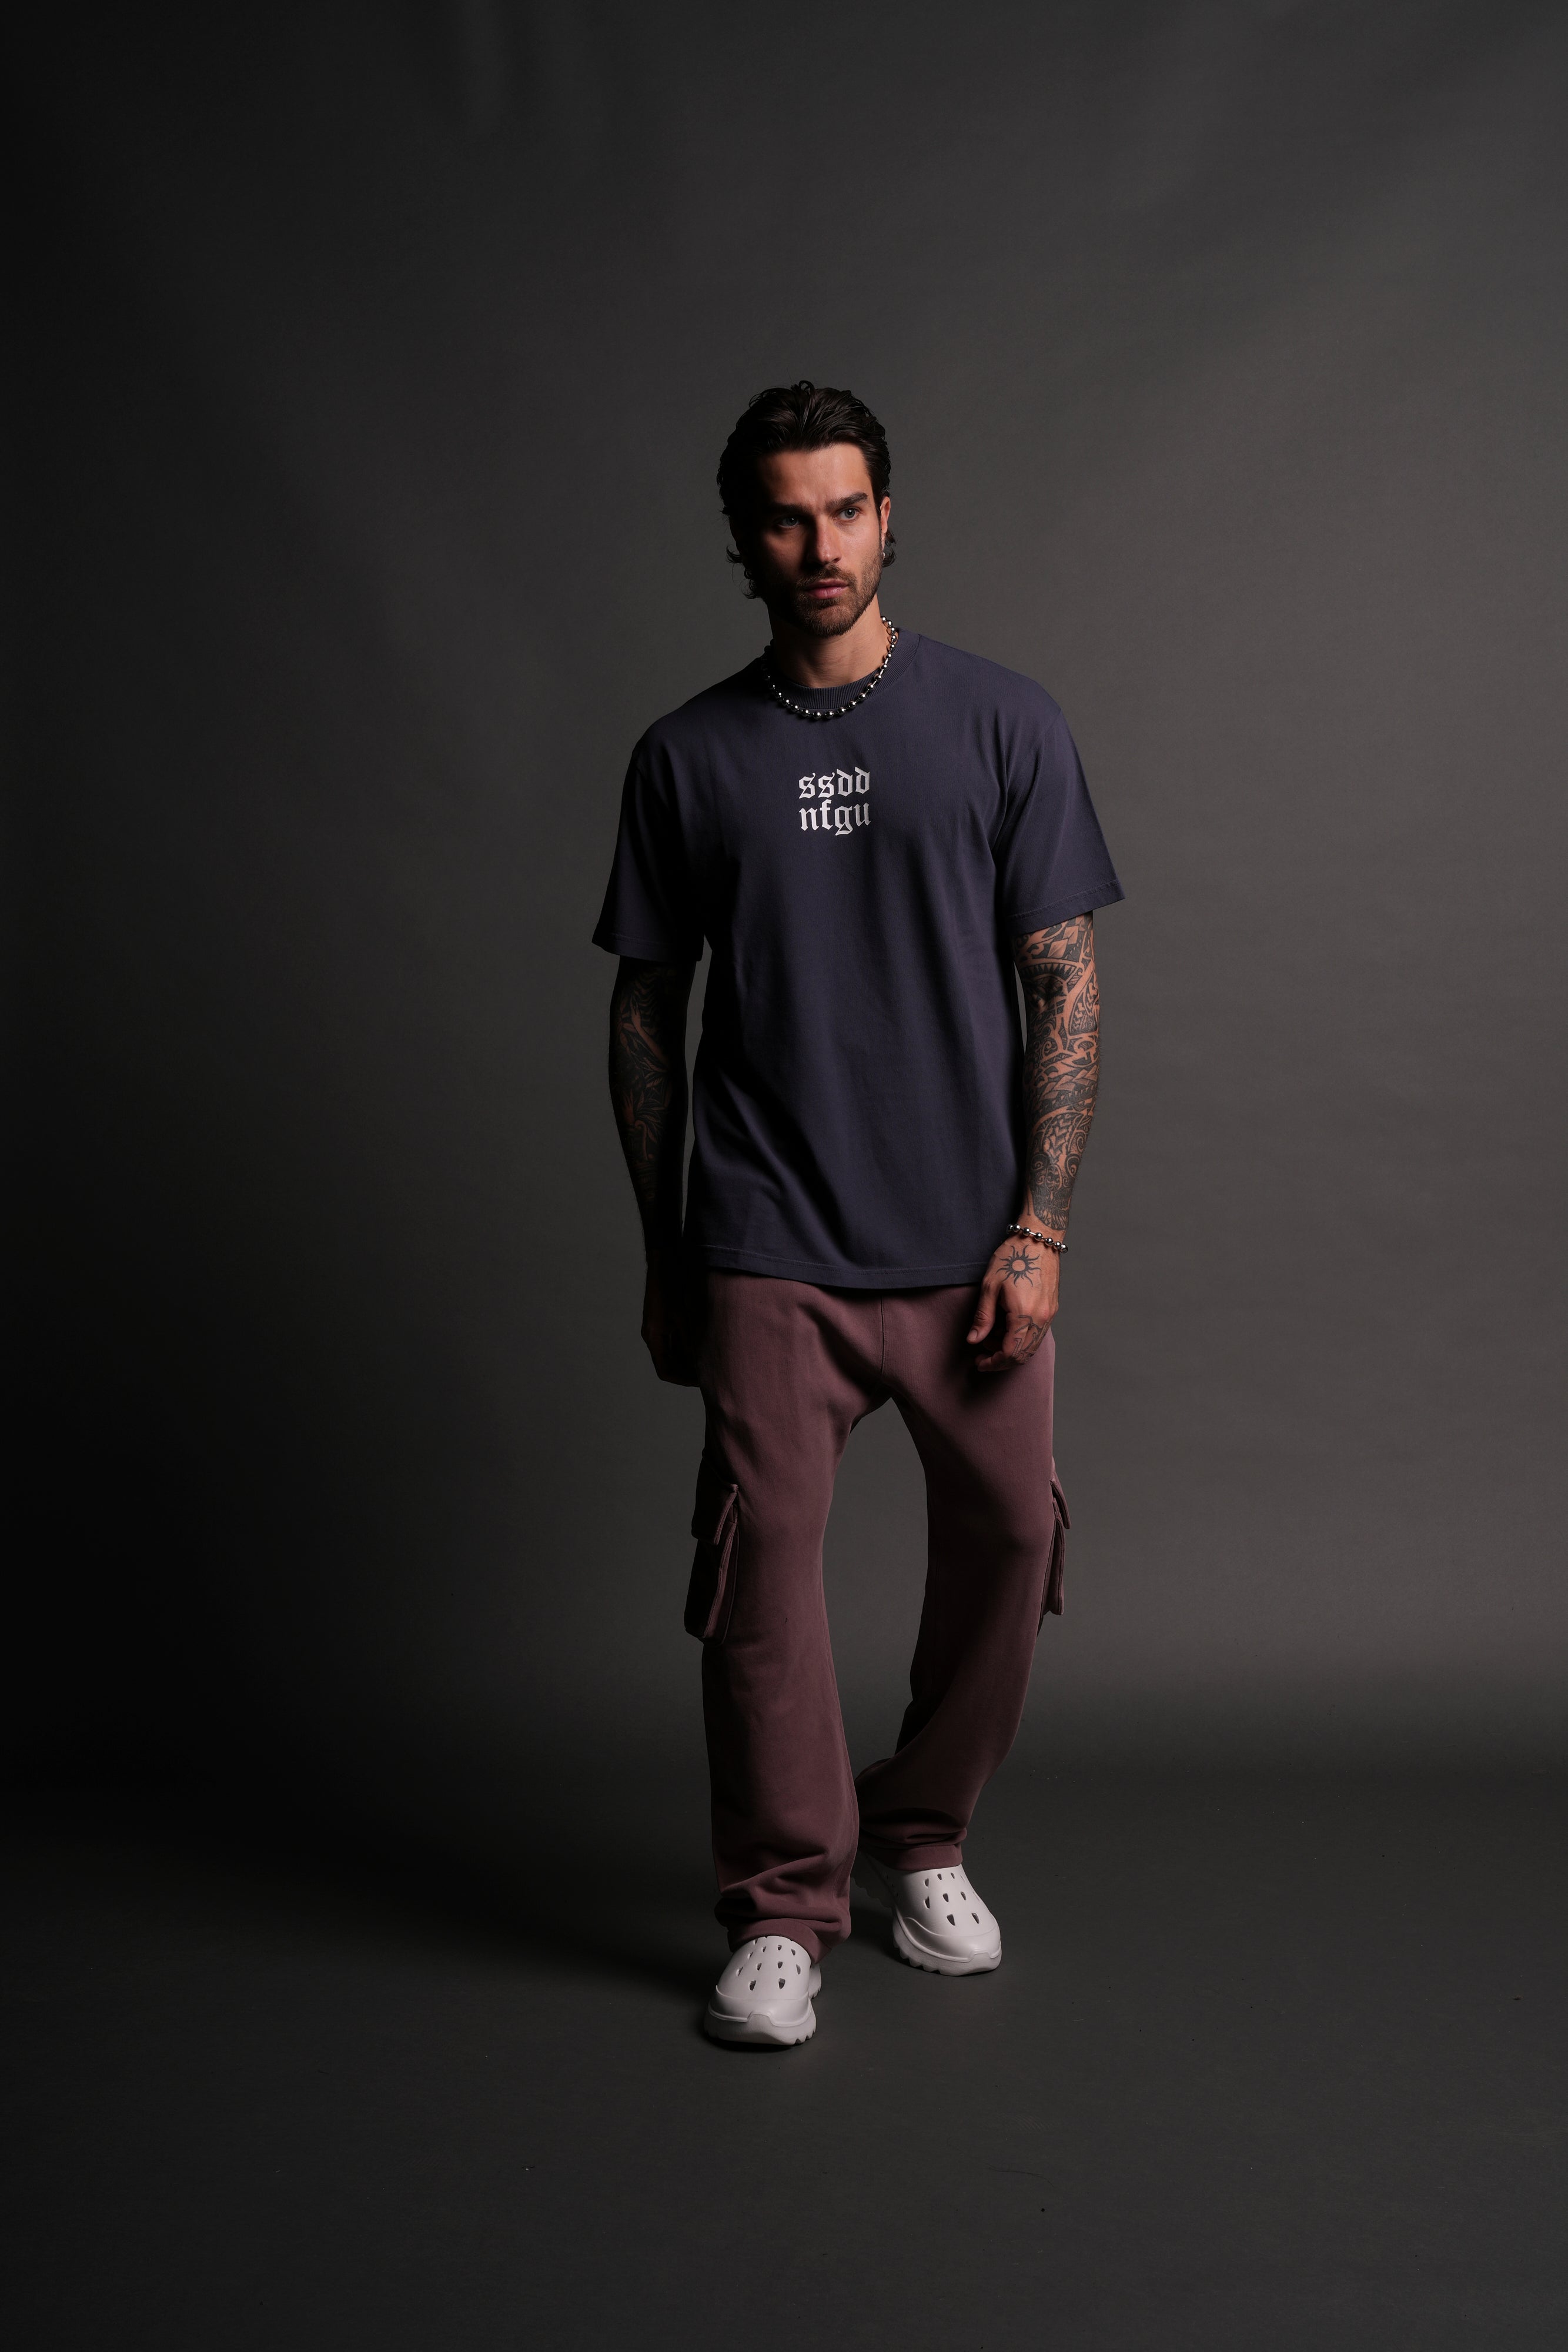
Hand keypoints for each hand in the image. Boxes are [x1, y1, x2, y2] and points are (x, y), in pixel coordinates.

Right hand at [642, 1248, 698, 1384]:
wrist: (664, 1259)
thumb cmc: (671, 1284)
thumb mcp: (683, 1315)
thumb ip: (689, 1340)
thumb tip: (701, 1362)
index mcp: (653, 1336)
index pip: (665, 1371)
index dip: (683, 1379)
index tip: (701, 1380)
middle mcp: (653, 1334)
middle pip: (669, 1363)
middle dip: (688, 1369)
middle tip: (710, 1371)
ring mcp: (658, 1326)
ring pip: (674, 1352)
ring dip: (690, 1357)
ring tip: (711, 1357)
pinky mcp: (664, 1318)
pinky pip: (675, 1339)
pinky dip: (688, 1344)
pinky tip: (706, 1341)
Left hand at [967, 1232, 1059, 1372]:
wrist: (1038, 1239)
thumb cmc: (1012, 1257)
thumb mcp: (990, 1286)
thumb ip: (983, 1317)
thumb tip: (974, 1340)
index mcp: (1025, 1314)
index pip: (1010, 1353)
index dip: (993, 1363)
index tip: (979, 1362)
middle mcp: (1041, 1318)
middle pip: (1023, 1355)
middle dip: (1001, 1359)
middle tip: (982, 1351)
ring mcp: (1049, 1315)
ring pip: (1031, 1347)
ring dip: (1011, 1349)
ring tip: (991, 1335)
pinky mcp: (1052, 1309)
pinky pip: (1037, 1335)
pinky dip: (1021, 1339)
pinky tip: (1006, 1327)